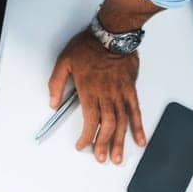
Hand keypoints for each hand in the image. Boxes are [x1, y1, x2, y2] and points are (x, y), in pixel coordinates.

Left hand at [47, 30, 144, 164]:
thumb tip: (53, 102)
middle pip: (107, 125)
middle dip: (103, 144)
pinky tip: (139, 140)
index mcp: (89, 90)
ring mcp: (120, 92)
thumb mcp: (64, 62)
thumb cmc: (88, 45)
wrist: (111, 33)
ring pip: (121, 122)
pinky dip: (138, 127)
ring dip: (119, 142)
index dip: (87, 136)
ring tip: (117, 157)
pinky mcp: (131, 89)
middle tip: (101, 158)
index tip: (82, 145)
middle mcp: (106, 94)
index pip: (90, 120)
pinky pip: (136, 110)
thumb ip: (56, 84)